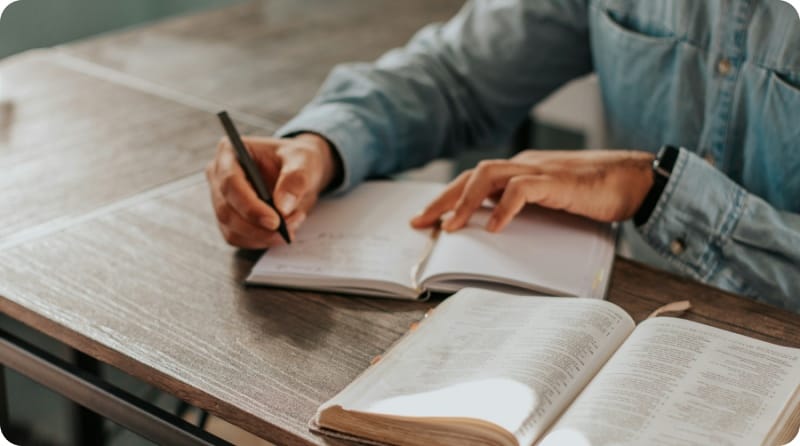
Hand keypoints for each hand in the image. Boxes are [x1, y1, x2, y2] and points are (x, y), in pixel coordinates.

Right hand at [206, 133, 338, 247]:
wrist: (301, 172)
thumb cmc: (298, 159)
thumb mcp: (304, 161)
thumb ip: (295, 180)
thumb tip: (282, 207)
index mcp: (229, 152)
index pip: (230, 183)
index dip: (250, 206)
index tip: (274, 221)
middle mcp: (219, 176)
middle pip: (227, 211)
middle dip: (259, 227)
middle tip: (289, 228)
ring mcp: (222, 200)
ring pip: (232, 230)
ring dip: (264, 236)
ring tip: (292, 224)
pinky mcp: (230, 219)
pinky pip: (240, 239)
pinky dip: (263, 240)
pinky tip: (282, 230)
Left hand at [410, 150, 653, 232]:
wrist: (636, 179)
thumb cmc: (597, 194)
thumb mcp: (552, 206)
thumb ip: (526, 212)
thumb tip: (496, 233)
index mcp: (520, 171)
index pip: (473, 180)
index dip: (447, 198)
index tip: (426, 219)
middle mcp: (524, 166)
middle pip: (471, 175)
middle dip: (442, 200)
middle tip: (420, 223)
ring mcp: (539, 170)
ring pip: (488, 175)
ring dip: (465, 201)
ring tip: (451, 227)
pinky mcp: (557, 181)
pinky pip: (521, 189)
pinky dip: (504, 208)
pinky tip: (495, 228)